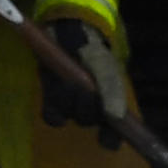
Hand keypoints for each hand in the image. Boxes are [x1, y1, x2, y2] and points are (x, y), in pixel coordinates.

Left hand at [38, 19, 132, 142]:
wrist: (66, 28)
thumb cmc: (91, 46)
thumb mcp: (104, 64)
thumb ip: (111, 89)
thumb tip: (116, 117)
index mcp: (109, 100)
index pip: (112, 132)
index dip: (110, 138)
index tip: (105, 138)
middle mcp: (91, 106)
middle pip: (87, 120)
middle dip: (84, 106)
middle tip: (84, 87)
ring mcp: (70, 102)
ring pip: (69, 115)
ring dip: (67, 100)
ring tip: (67, 80)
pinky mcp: (51, 97)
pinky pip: (51, 115)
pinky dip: (52, 106)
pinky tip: (53, 88)